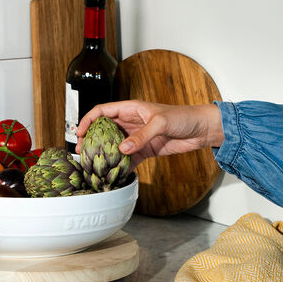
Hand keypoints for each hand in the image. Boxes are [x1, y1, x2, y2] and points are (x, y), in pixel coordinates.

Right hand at [75, 101, 223, 167]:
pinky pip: (129, 158)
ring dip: (105, 154)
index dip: (88, 120)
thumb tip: (123, 148)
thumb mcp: (161, 123)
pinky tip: (115, 173)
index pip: (102, 111)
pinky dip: (121, 166)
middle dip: (92, 140)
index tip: (79, 132)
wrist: (202, 129)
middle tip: (82, 151)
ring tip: (94, 164)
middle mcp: (130, 122)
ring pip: (114, 145)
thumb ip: (141, 136)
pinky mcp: (145, 150)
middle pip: (104, 130)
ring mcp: (137, 137)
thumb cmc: (184, 117)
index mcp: (130, 109)